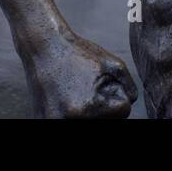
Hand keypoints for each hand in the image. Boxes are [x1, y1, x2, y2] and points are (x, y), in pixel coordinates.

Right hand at [22, 31, 137, 117]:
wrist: (43, 48)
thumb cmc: (79, 53)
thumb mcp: (114, 65)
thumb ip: (129, 88)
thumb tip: (130, 104)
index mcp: (88, 107)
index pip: (123, 112)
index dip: (118, 94)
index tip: (102, 82)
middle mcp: (68, 120)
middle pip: (106, 120)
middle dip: (104, 106)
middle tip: (88, 86)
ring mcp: (51, 123)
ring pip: (90, 121)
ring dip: (89, 110)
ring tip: (77, 91)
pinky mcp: (42, 121)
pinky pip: (71, 120)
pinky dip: (72, 112)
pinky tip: (65, 96)